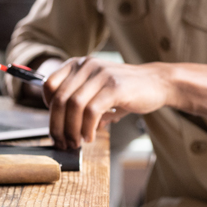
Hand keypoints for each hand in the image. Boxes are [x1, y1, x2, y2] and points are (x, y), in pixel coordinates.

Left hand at [43, 57, 172, 148]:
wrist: (158, 83)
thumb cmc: (128, 90)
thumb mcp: (100, 91)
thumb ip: (82, 105)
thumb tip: (65, 130)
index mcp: (79, 64)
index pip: (49, 86)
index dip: (48, 109)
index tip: (57, 124)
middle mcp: (87, 66)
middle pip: (59, 98)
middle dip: (57, 125)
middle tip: (63, 142)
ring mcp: (101, 74)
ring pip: (73, 105)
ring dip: (71, 129)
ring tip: (77, 142)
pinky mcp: (115, 87)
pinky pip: (92, 111)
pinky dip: (87, 128)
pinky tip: (91, 136)